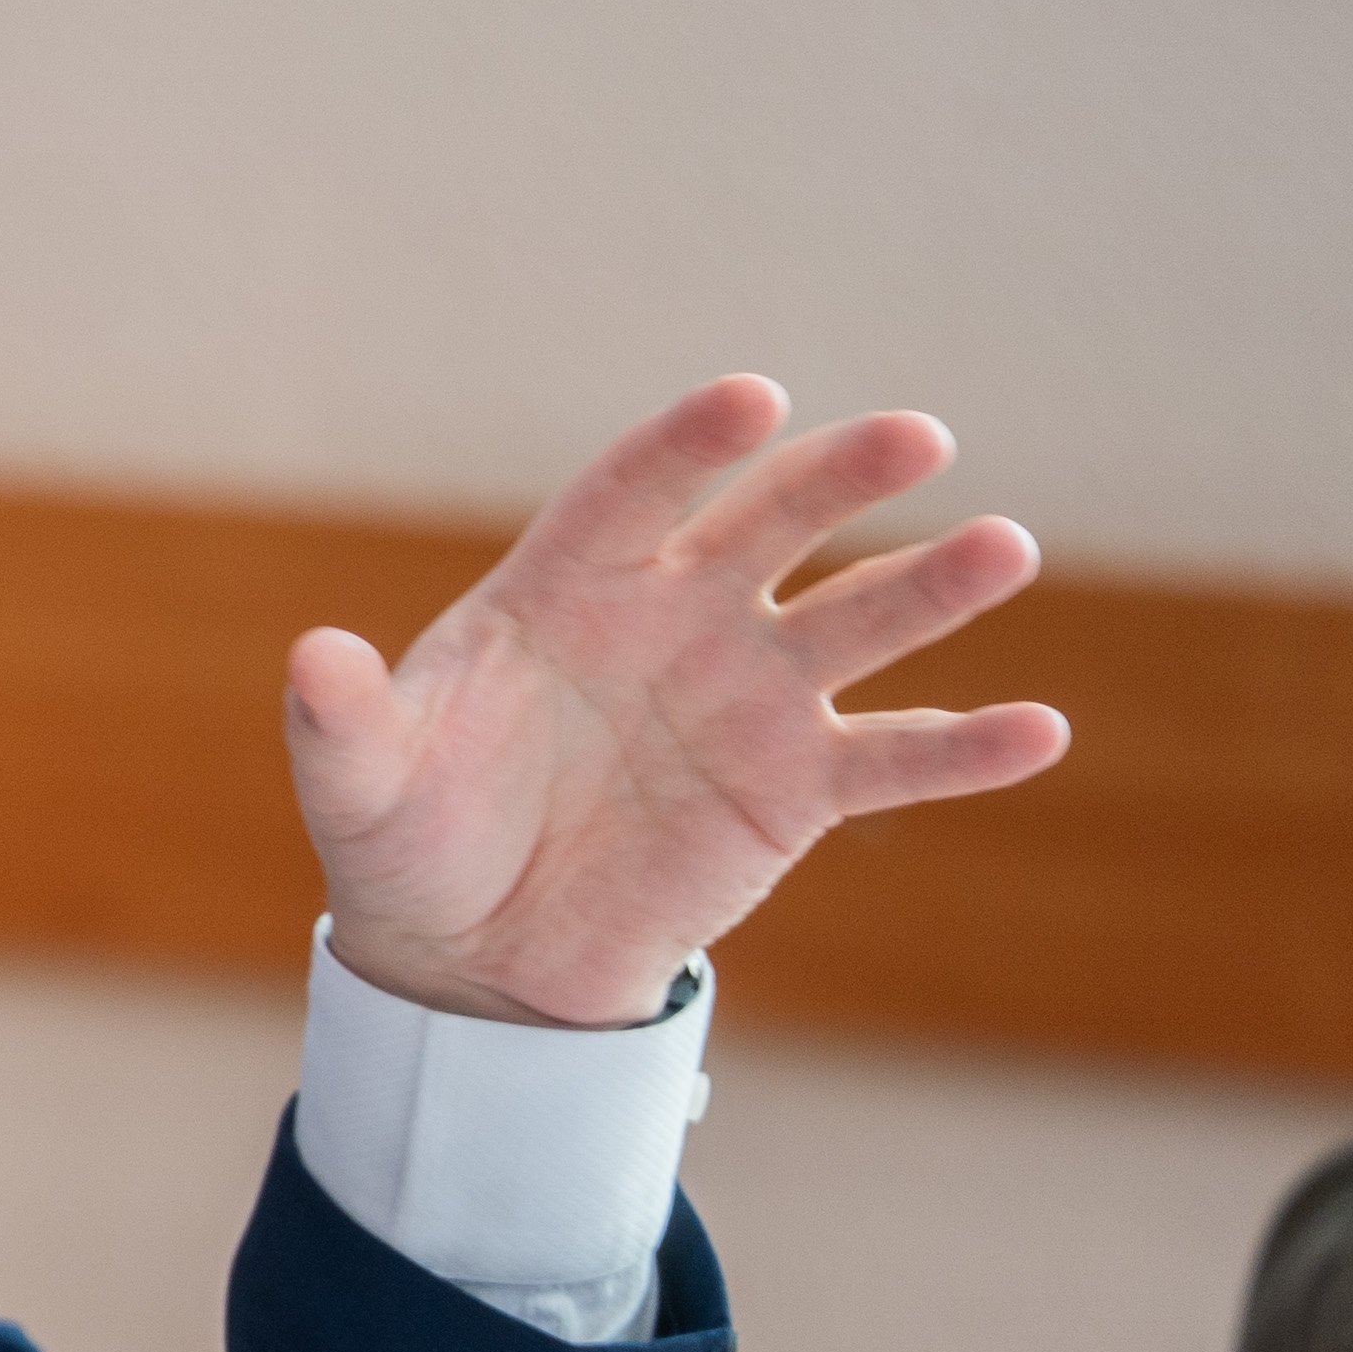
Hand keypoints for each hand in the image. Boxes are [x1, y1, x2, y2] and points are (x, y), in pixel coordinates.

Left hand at [288, 378, 1067, 1030]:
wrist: (472, 950)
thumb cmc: (409, 836)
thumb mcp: (359, 787)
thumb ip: (344, 722)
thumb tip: (314, 659)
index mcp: (565, 586)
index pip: (633, 493)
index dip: (690, 447)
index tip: (755, 401)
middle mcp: (673, 618)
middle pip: (768, 527)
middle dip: (838, 480)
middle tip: (918, 436)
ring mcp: (744, 698)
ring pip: (851, 624)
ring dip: (931, 586)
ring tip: (1005, 547)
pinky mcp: (794, 789)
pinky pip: (890, 760)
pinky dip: (963, 748)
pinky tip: (1039, 729)